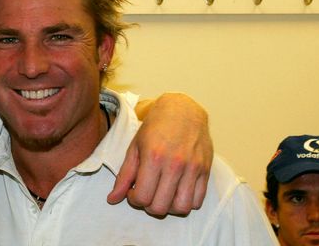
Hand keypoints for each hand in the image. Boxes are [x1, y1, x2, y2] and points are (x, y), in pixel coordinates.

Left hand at [107, 92, 211, 215]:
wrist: (182, 110)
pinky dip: (186, 202)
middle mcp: (175, 164)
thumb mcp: (134, 147)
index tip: (133, 191)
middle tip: (147, 193)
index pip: (142, 197)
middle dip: (149, 206)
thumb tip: (113, 199)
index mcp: (153, 157)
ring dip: (169, 207)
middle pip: (161, 207)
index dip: (134, 199)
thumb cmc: (155, 127)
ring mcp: (193, 168)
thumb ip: (124, 176)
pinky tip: (177, 191)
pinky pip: (198, 201)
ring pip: (181, 208)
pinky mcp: (206, 170)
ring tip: (162, 194)